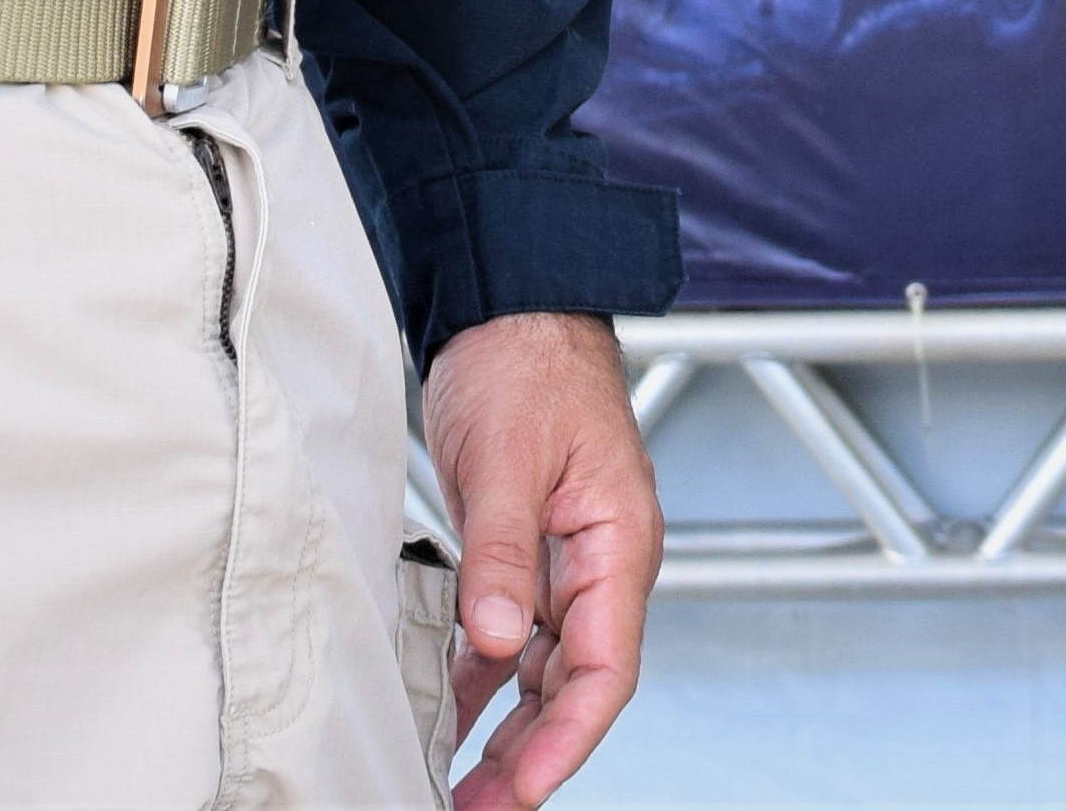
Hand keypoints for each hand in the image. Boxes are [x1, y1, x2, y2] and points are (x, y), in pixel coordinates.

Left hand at [428, 310, 661, 806]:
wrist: (513, 305)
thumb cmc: (529, 364)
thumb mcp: (508, 459)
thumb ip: (503, 554)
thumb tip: (499, 639)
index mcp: (619, 543)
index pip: (607, 668)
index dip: (567, 739)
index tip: (523, 790)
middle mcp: (600, 564)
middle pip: (577, 685)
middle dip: (532, 756)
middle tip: (477, 809)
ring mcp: (565, 561)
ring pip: (544, 671)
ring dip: (507, 731)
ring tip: (461, 788)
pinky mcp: (526, 552)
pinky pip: (511, 637)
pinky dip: (481, 681)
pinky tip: (446, 717)